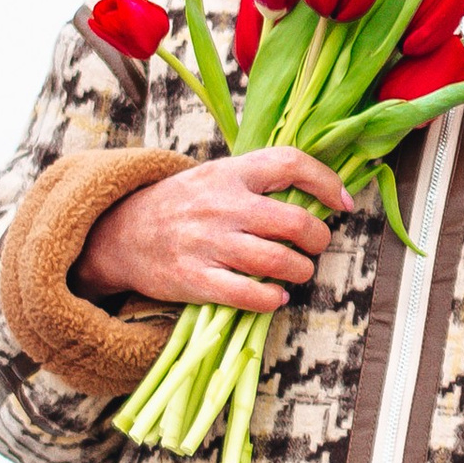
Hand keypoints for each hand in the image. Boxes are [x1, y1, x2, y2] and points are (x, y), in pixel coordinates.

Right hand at [75, 150, 356, 314]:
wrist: (121, 233)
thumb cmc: (182, 205)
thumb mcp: (216, 176)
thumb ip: (258, 181)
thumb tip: (316, 195)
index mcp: (231, 172)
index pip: (290, 163)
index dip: (327, 182)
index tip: (342, 203)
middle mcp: (222, 205)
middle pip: (293, 222)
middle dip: (318, 239)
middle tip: (315, 246)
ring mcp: (209, 243)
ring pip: (278, 262)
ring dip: (300, 271)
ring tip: (297, 272)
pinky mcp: (196, 279)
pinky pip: (250, 295)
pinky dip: (273, 299)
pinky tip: (276, 297)